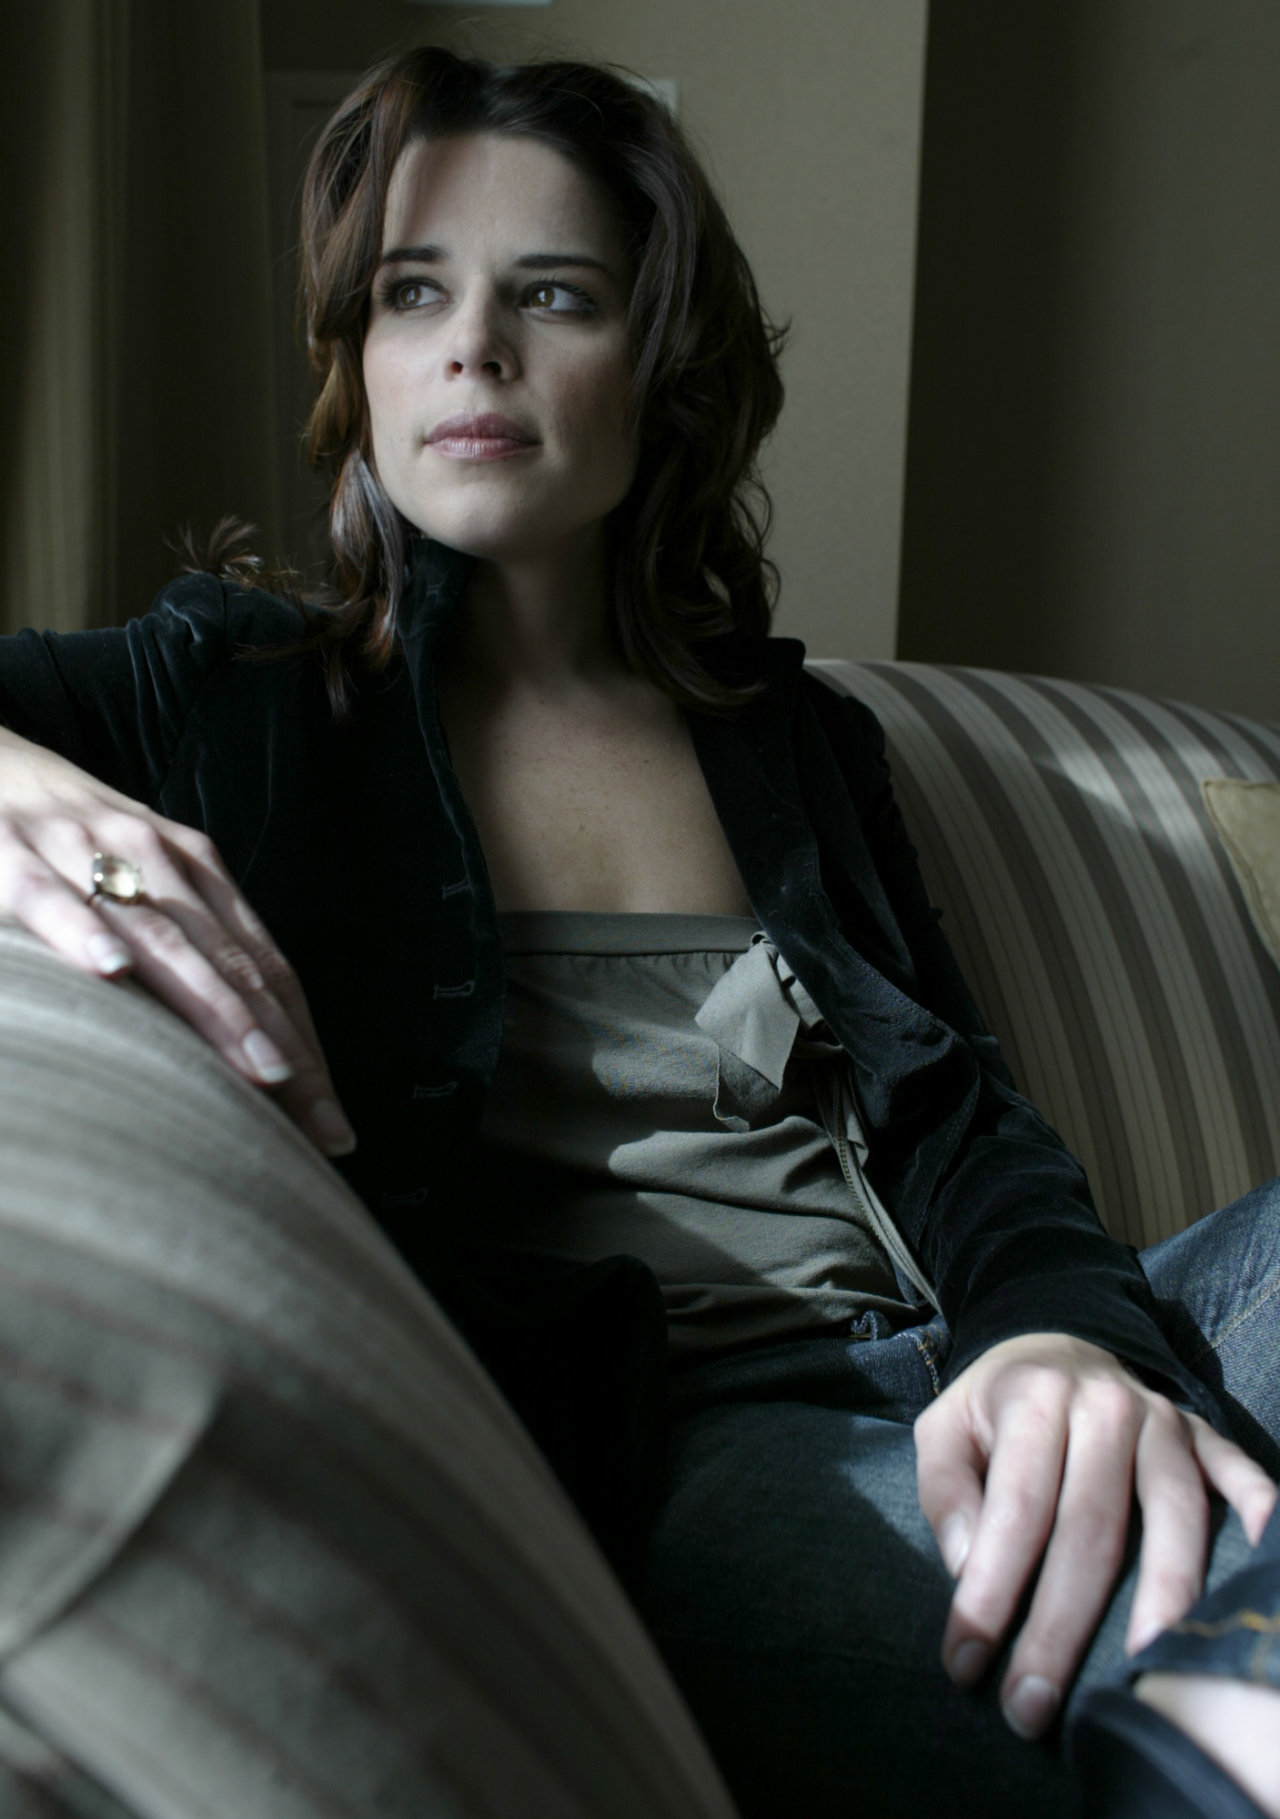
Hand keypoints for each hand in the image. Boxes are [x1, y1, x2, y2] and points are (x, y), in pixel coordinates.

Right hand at [0, 728, 353, 1155]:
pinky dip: (82, 932)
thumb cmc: (60, 841)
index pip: (267, 964)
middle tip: (321, 1122)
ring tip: (259, 1071)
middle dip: (284, 1046)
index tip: (333, 1116)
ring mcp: (82, 851)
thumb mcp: (135, 882)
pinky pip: (50, 900)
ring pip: (162, 938)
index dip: (305, 1039)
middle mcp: (152, 855)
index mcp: (193, 868)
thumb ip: (185, 947)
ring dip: (217, 1007)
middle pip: (234, 962)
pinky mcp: (8, 853)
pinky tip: (111, 972)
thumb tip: (244, 1047)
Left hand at [914, 1331, 1277, 1739]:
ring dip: (1165, 1597)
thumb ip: (945, 1491)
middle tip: (1031, 1704)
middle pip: (1092, 1528)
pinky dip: (1256, 1512)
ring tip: (1148, 1666)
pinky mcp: (1203, 1434)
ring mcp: (1163, 1421)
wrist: (1053, 1346)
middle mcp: (1105, 1407)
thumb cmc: (992, 1409)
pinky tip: (1261, 1556)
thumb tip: (967, 1563)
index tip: (965, 1659)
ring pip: (1175, 1515)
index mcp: (1034, 1400)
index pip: (1016, 1509)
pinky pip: (1237, 1474)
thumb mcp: (941, 1430)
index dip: (991, 1589)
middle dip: (1060, 1625)